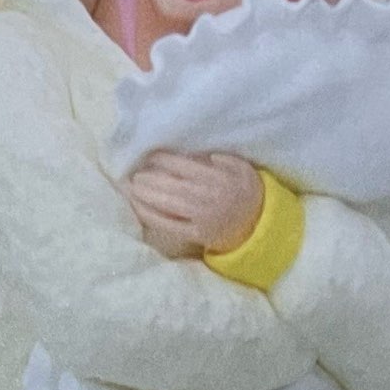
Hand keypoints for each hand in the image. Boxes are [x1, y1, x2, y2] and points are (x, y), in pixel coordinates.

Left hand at [125, 150, 261, 259]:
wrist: (259, 225)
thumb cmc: (247, 192)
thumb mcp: (243, 169)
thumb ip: (224, 159)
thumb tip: (204, 154)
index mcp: (217, 178)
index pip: (184, 166)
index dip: (164, 160)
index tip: (150, 155)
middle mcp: (206, 197)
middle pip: (171, 186)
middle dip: (150, 179)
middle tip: (135, 173)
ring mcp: (200, 217)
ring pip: (167, 205)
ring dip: (146, 196)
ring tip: (131, 188)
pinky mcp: (196, 234)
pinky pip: (169, 225)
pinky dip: (151, 216)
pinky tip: (138, 208)